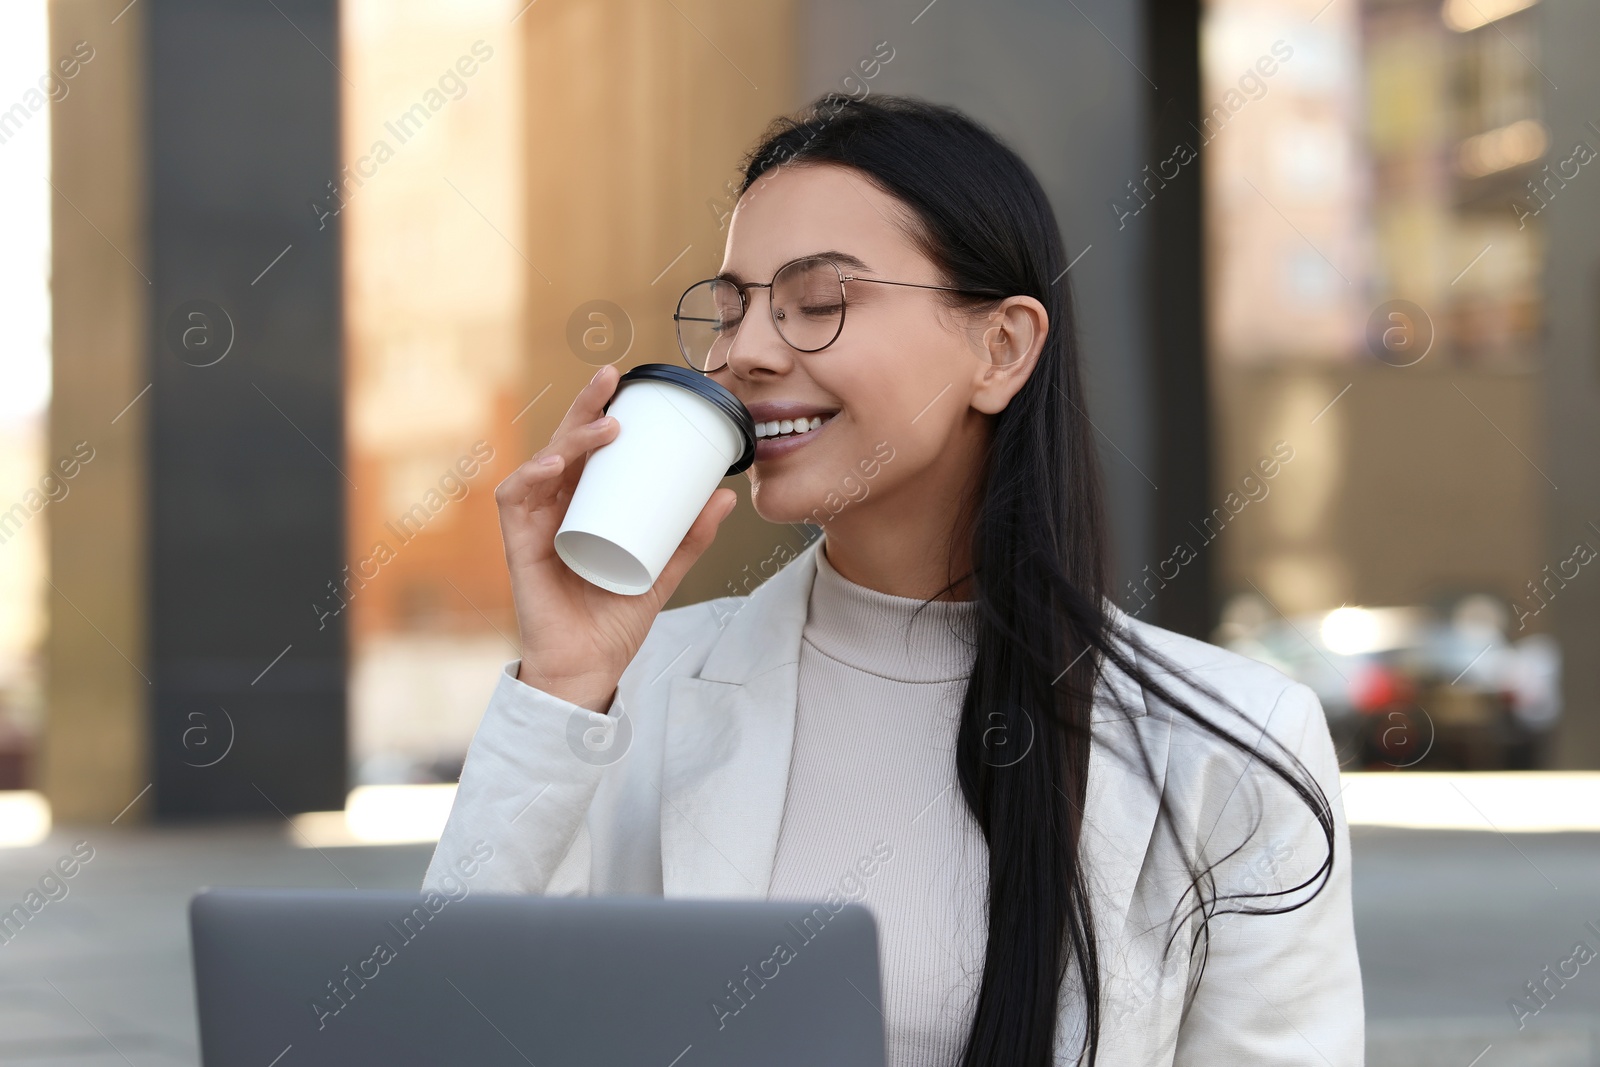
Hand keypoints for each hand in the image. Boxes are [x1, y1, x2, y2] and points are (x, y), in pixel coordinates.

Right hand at [494, 364, 737, 710]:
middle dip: (585, 404)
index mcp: (584, 504)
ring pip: (543, 462)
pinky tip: (555, 464)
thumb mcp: (664, 570)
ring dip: (571, 437)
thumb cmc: (616, 618)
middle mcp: (556, 506)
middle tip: (612, 376)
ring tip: (608, 426)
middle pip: (564, 442)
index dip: (601, 410)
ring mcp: (535, 524)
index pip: (588, 447)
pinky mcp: (519, 545)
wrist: (590, 667)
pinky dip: (531, 476)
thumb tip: (727, 495)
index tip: (627, 382)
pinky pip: (514, 500)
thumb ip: (691, 537)